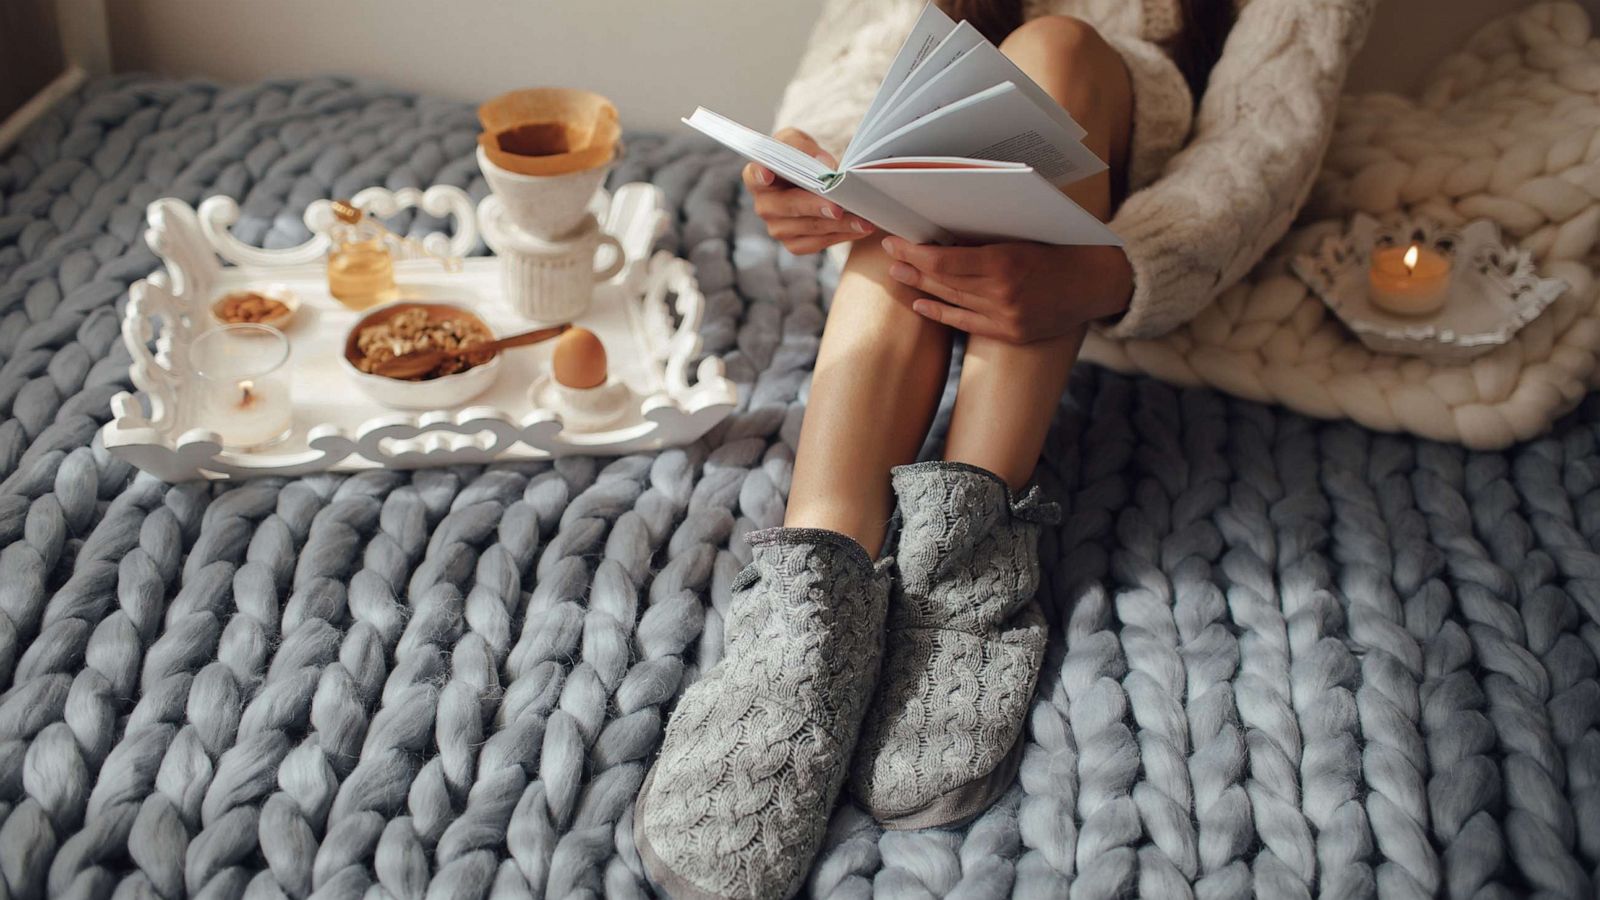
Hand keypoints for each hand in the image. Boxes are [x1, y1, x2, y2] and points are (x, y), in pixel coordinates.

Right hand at [745, 128, 875, 254]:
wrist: (809, 181)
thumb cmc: (799, 158)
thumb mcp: (798, 142)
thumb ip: (805, 148)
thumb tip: (824, 165)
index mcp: (759, 176)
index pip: (754, 175)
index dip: (760, 175)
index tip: (768, 174)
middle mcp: (764, 205)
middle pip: (787, 207)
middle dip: (814, 207)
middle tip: (837, 207)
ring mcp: (778, 228)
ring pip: (808, 228)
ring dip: (837, 225)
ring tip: (862, 220)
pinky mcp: (794, 244)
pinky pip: (818, 243)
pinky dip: (841, 236)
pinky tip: (859, 229)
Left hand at [880, 236, 1132, 342]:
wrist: (1094, 283)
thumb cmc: (1058, 248)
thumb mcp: (1021, 234)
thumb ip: (984, 238)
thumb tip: (941, 232)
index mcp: (1005, 262)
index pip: (943, 261)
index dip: (914, 252)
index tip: (895, 241)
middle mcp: (1002, 293)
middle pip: (943, 281)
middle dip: (912, 267)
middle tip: (890, 255)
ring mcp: (1006, 317)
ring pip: (951, 301)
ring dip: (921, 288)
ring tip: (899, 275)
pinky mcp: (1010, 334)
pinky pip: (966, 324)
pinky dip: (941, 313)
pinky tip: (921, 304)